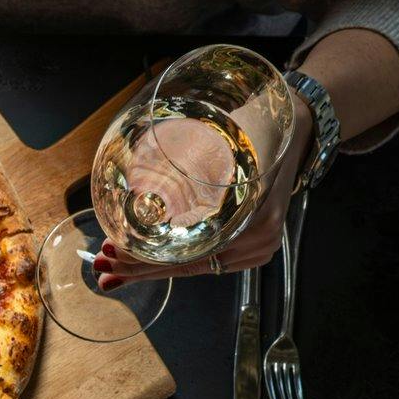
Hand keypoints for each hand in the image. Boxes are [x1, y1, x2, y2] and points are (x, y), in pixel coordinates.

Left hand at [96, 97, 311, 290]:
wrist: (296, 129)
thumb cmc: (257, 130)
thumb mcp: (222, 139)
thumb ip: (189, 162)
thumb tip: (138, 174)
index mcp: (254, 221)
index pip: (189, 254)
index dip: (146, 259)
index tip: (113, 255)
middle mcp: (258, 242)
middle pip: (188, 266)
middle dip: (140, 268)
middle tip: (102, 269)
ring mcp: (257, 249)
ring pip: (194, 266)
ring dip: (151, 265)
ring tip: (112, 267)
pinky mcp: (251, 247)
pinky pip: (206, 258)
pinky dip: (173, 258)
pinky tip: (143, 259)